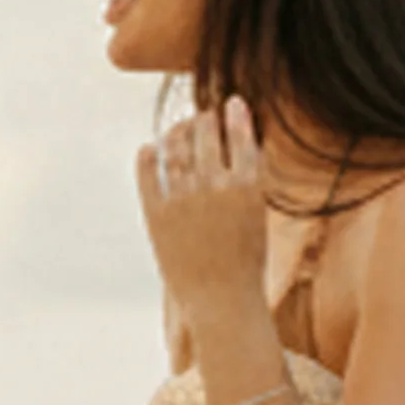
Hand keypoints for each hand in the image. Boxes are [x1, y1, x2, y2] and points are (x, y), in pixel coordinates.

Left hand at [136, 96, 271, 325]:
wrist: (221, 301)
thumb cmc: (246, 262)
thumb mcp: (257, 216)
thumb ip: (247, 181)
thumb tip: (240, 149)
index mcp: (247, 186)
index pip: (240, 136)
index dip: (234, 116)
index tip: (232, 103)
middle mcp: (214, 187)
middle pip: (205, 135)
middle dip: (204, 119)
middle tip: (203, 114)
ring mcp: (183, 199)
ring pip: (176, 149)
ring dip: (176, 132)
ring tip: (179, 127)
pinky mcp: (157, 214)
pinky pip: (148, 174)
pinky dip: (148, 156)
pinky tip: (149, 148)